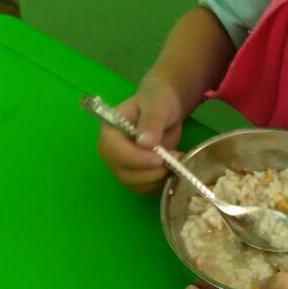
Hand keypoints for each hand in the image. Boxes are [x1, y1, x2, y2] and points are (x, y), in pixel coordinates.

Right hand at [97, 74, 183, 193]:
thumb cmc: (157, 101)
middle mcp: (112, 151)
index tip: (159, 158)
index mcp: (110, 130)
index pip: (113, 150)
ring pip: (134, 184)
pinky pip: (145, 187)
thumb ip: (151, 121)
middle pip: (122, 172)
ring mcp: (123, 164)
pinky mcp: (136, 174)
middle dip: (150, 172)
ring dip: (158, 179)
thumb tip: (145, 143)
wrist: (164, 108)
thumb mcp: (157, 104)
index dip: (135, 158)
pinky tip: (174, 168)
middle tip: (174, 160)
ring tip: (177, 161)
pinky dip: (160, 183)